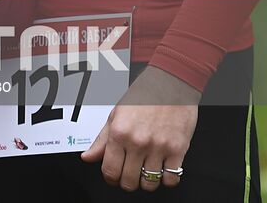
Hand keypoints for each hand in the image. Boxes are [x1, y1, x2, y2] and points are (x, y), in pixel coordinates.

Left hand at [80, 66, 198, 191]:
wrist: (171, 83)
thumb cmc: (143, 96)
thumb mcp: (115, 115)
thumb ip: (101, 140)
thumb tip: (87, 157)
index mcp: (119, 133)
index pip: (110, 170)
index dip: (110, 179)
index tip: (113, 178)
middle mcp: (138, 142)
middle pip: (129, 181)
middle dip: (127, 183)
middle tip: (129, 176)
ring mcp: (159, 147)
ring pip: (150, 183)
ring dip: (147, 183)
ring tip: (145, 172)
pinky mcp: (179, 149)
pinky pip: (172, 178)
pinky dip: (167, 179)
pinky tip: (162, 170)